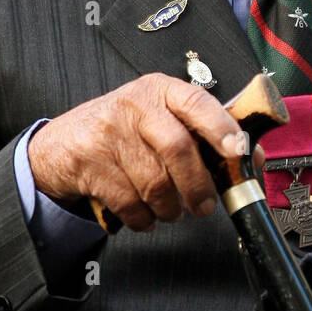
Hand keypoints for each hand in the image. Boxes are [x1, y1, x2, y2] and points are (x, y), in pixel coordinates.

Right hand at [28, 73, 245, 232]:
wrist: (60, 145)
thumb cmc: (123, 132)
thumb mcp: (162, 120)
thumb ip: (205, 135)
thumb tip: (251, 158)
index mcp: (160, 91)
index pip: (196, 102)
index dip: (221, 127)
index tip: (237, 151)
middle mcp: (134, 106)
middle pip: (177, 147)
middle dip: (197, 186)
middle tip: (204, 206)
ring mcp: (108, 133)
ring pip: (154, 182)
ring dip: (169, 208)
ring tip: (171, 210)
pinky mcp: (89, 162)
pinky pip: (129, 203)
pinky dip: (144, 219)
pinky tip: (145, 215)